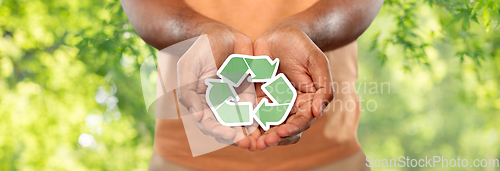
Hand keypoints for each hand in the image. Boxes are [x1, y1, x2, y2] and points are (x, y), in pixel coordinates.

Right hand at [176, 23, 259, 149]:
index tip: (231, 136)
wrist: (219, 35)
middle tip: (249, 144)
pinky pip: (257, 108)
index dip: (219, 132)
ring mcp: (234, 101)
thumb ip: (188, 92)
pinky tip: (271, 123)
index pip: (209, 124)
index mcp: (202, 104)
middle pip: (228, 127)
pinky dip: (262, 118)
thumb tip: (197, 118)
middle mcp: (218, 106)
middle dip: (238, 138)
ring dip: (251, 133)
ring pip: (243, 122)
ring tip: (261, 141)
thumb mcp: (189, 68)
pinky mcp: (249, 93)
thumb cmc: (200, 51)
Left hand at [253, 24, 334, 149]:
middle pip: (283, 128)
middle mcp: (291, 107)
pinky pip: (251, 114)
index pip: (301, 121)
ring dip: (259, 136)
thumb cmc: (303, 47)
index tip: (281, 132)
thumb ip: (323, 87)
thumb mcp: (317, 63)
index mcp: (308, 102)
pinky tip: (238, 129)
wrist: (282, 34)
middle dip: (273, 138)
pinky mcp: (257, 98)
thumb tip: (317, 112)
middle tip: (262, 143)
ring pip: (266, 126)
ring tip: (249, 143)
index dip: (292, 128)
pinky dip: (246, 124)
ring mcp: (273, 104)